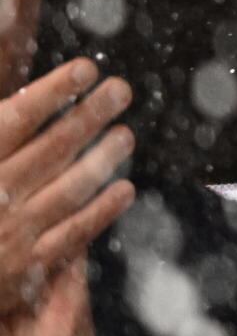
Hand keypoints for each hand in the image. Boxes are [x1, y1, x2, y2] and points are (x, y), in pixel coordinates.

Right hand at [0, 59, 137, 310]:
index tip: (87, 68)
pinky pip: (74, 232)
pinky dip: (102, 210)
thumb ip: (0, 132)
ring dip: (102, 159)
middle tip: (120, 89)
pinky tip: (125, 189)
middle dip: (89, 116)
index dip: (51, 92)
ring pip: (69, 188)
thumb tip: (24, 88)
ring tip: (125, 135)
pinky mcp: (29, 267)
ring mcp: (11, 233)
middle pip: (51, 149)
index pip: (15, 120)